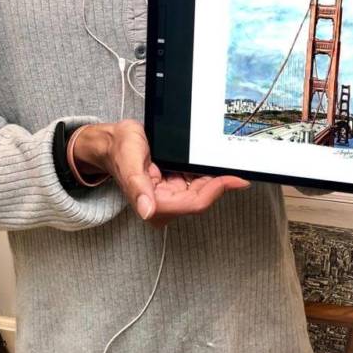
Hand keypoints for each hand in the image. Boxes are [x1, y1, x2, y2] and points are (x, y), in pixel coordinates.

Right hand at [71, 119, 249, 224]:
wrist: (114, 142)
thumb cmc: (120, 150)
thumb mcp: (128, 162)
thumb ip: (137, 187)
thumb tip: (147, 211)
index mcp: (153, 205)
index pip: (194, 203)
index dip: (216, 192)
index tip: (234, 179)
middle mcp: (163, 204)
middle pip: (202, 198)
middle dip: (220, 183)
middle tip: (239, 167)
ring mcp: (170, 196)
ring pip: (203, 190)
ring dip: (216, 178)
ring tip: (230, 163)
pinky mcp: (174, 186)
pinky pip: (197, 183)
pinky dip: (208, 173)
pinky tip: (216, 163)